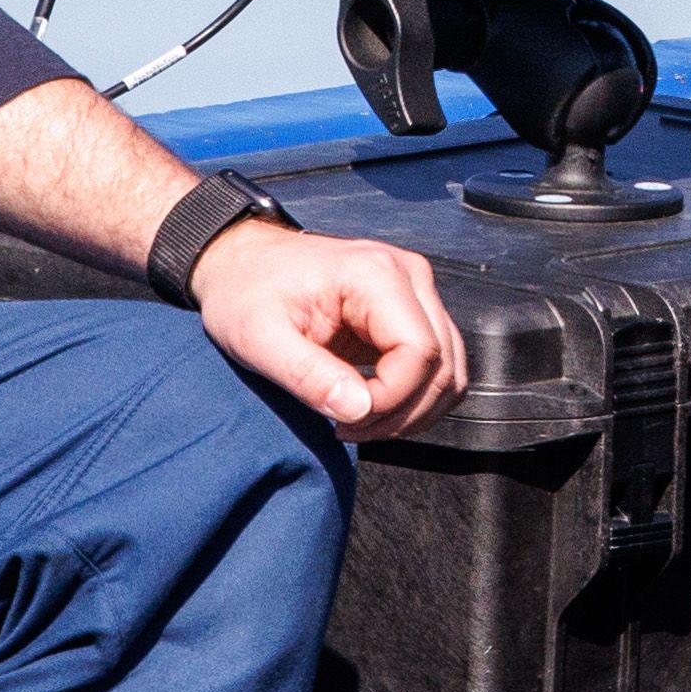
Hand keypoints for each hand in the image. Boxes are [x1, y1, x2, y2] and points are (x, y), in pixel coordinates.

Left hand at [189, 222, 461, 441]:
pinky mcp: (411, 313)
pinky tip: (371, 408)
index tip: (345, 420)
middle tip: (348, 429)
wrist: (241, 263)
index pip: (420, 353)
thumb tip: (360, 410)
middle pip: (443, 365)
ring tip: (357, 422)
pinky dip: (414, 400)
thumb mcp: (258, 338)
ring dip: (413, 412)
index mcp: (376, 274)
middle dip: (402, 414)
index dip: (391, 400)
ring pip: (449, 371)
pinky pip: (436, 368)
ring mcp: (415, 293)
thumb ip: (308, 375)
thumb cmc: (245, 292)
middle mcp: (409, 276)